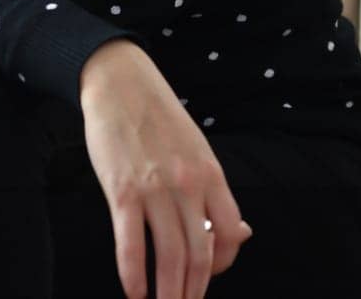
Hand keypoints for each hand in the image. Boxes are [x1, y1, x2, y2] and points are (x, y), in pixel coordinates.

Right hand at [80, 40, 251, 298]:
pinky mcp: (122, 191)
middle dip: (193, 290)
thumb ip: (214, 192)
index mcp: (211, 174)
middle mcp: (189, 185)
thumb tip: (240, 233)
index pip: (229, 234)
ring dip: (168, 292)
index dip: (222, 264)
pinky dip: (133, 274)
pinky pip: (130, 243)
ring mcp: (155, 189)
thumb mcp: (198, 149)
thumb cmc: (158, 117)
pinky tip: (134, 292)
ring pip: (169, 255)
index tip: (206, 276)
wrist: (120, 83)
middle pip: (199, 253)